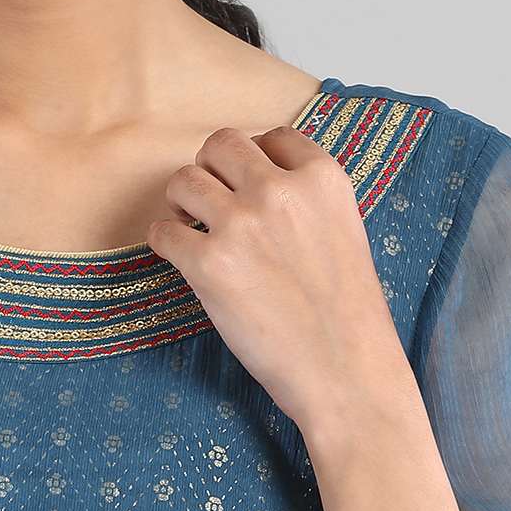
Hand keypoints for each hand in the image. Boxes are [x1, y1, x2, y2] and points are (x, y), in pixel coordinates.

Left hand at [146, 124, 406, 437]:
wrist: (347, 373)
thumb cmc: (348, 314)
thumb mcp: (345, 231)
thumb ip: (306, 198)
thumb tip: (258, 179)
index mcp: (322, 178)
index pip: (272, 137)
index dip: (255, 159)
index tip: (249, 185)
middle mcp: (280, 191)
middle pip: (220, 144)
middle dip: (210, 168)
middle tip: (210, 199)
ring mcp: (241, 224)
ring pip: (183, 179)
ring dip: (181, 201)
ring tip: (193, 227)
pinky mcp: (208, 263)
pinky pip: (163, 230)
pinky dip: (165, 241)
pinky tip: (182, 258)